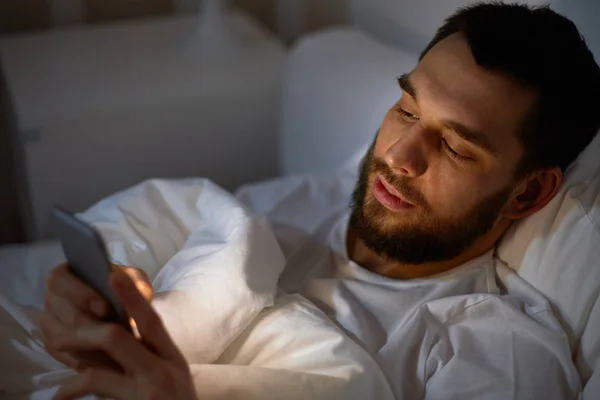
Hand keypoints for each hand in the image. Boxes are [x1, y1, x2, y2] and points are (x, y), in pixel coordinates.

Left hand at [51, 271, 196, 399]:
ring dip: (73, 352)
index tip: (113, 276)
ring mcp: (147, 389)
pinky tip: (60, 394)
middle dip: (85, 327)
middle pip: (119, 334)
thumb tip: (115, 332)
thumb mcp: (171, 376)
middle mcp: (163, 370)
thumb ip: (150, 355)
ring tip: (57, 349)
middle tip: (62, 328)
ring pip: (102, 360)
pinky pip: (95, 387)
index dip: (132, 297)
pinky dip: (71, 387)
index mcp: (173, 358)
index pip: (153, 321)